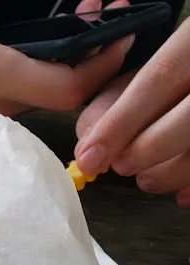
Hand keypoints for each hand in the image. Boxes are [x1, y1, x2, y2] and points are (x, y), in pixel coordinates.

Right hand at [0, 0, 132, 115]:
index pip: (65, 87)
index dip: (102, 62)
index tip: (118, 28)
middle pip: (62, 95)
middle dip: (90, 55)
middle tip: (97, 10)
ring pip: (42, 98)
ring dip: (67, 64)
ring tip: (76, 21)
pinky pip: (21, 100)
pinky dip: (43, 73)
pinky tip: (43, 45)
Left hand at [76, 17, 189, 206]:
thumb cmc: (181, 69)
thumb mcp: (151, 67)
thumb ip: (116, 100)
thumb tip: (88, 145)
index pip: (159, 78)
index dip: (121, 122)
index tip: (89, 158)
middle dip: (149, 148)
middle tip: (122, 166)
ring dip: (174, 172)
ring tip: (148, 180)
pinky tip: (183, 194)